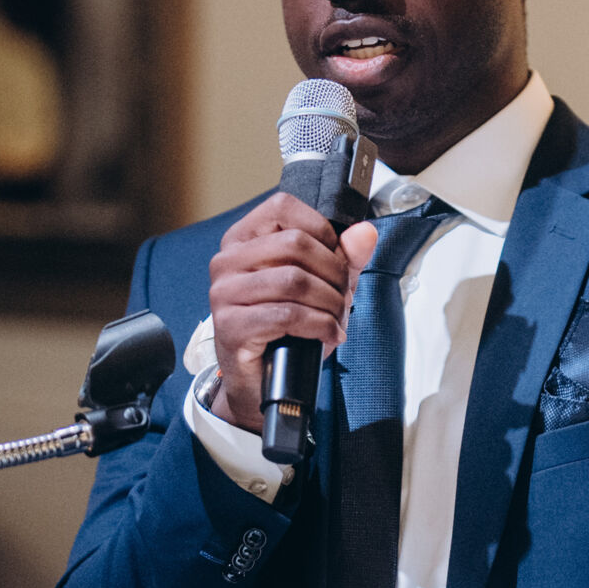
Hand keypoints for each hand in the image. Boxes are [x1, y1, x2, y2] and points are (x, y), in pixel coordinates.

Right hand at [205, 193, 377, 433]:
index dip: (321, 230)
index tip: (335, 258)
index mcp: (243, 240)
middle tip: (342, 298)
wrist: (259, 380)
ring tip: (336, 318)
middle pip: (296, 244)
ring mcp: (224, 293)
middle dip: (333, 273)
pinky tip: (327, 334)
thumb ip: (344, 257)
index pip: (283, 207)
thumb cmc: (284, 329)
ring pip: (295, 280)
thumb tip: (364, 232)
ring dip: (330, 303)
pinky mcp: (231, 325)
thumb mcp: (321, 285)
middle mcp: (227, 261)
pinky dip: (319, 325)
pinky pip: (288, 315)